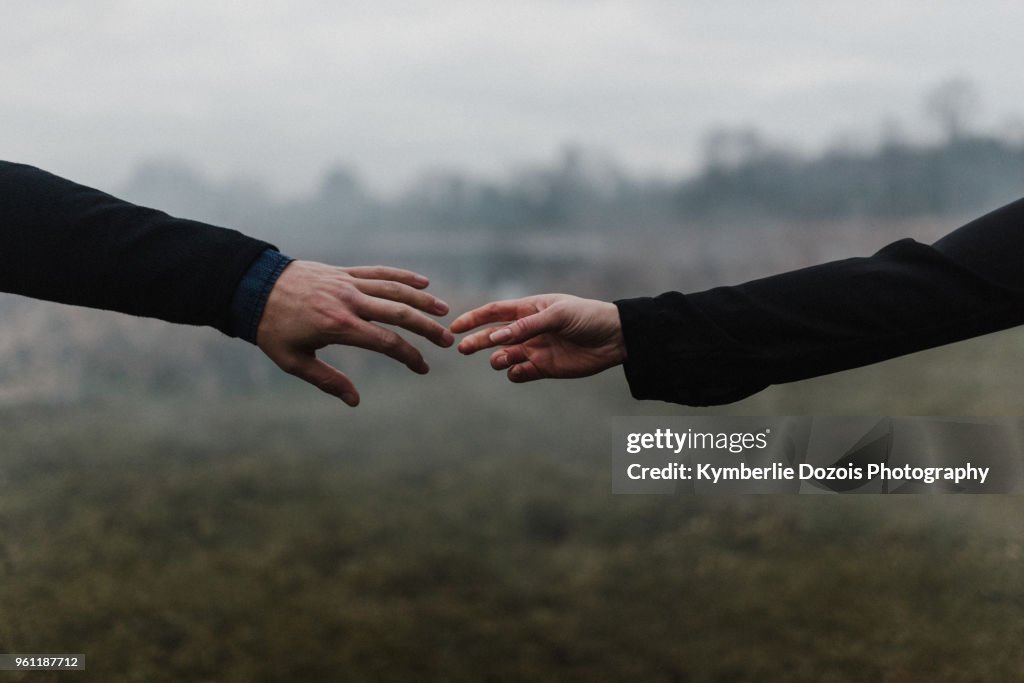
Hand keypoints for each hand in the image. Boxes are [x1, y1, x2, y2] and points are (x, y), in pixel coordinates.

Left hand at [257, 261, 452, 404]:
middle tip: (448, 340)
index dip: (409, 356)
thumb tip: (355, 400)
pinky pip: (379, 272)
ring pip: (394, 289)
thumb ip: (328, 380)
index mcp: (339, 326)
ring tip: (444, 311)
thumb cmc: (272, 328)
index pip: (386, 342)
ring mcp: (348, 283)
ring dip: (422, 300)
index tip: (423, 368)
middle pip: (399, 312)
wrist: (253, 287)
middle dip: (427, 328)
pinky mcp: (344, 272)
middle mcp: (349, 301)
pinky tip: (423, 281)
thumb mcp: (294, 361)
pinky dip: (403, 275)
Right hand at [451, 293, 625, 381]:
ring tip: (500, 359)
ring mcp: (535, 349)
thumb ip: (526, 326)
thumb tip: (496, 337)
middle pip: (494, 335)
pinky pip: (521, 373)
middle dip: (477, 341)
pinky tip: (517, 371)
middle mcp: (528, 329)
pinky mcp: (544, 368)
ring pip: (505, 355)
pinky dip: (515, 374)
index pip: (495, 312)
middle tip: (462, 349)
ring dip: (498, 358)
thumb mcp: (557, 315)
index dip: (474, 318)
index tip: (456, 326)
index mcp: (529, 309)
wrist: (615, 338)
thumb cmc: (587, 317)